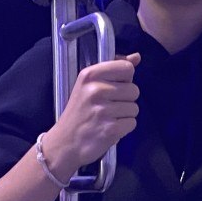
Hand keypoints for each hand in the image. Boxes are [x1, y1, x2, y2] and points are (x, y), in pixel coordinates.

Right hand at [42, 54, 139, 171]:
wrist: (64, 143)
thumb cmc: (79, 112)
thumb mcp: (89, 85)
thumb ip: (114, 68)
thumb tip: (136, 57)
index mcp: (90, 75)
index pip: (127, 68)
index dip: (125, 79)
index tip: (113, 88)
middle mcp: (96, 90)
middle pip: (134, 89)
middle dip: (125, 100)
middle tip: (108, 107)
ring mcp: (103, 111)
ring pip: (134, 108)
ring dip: (125, 115)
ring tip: (108, 118)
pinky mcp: (111, 129)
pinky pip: (132, 123)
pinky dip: (124, 128)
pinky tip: (109, 128)